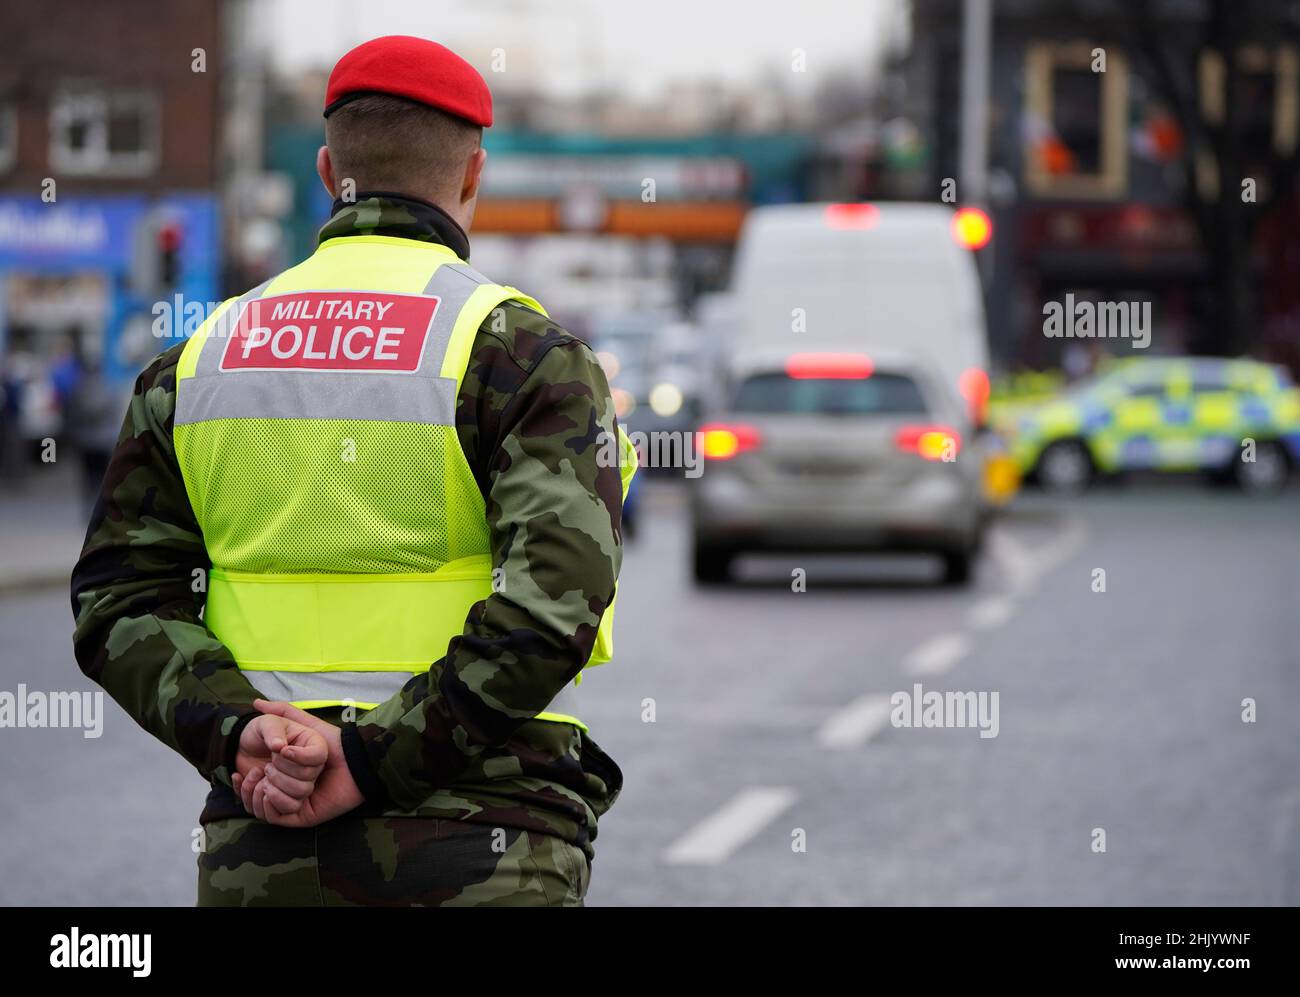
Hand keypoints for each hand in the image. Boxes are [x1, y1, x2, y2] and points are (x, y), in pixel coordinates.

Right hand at [239, 699, 363, 827]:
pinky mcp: (300, 816)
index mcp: (287, 771)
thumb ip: (282, 711)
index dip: (250, 774)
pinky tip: (266, 787)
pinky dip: (268, 803)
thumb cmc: (331, 740)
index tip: (257, 760)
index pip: (258, 779)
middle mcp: (288, 788)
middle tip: (266, 765)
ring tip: (264, 774)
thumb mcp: (303, 723)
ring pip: (264, 803)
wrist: (355, 759)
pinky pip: (274, 816)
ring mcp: (293, 802)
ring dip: (259, 790)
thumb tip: (257, 702)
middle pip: (261, 791)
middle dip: (261, 777)